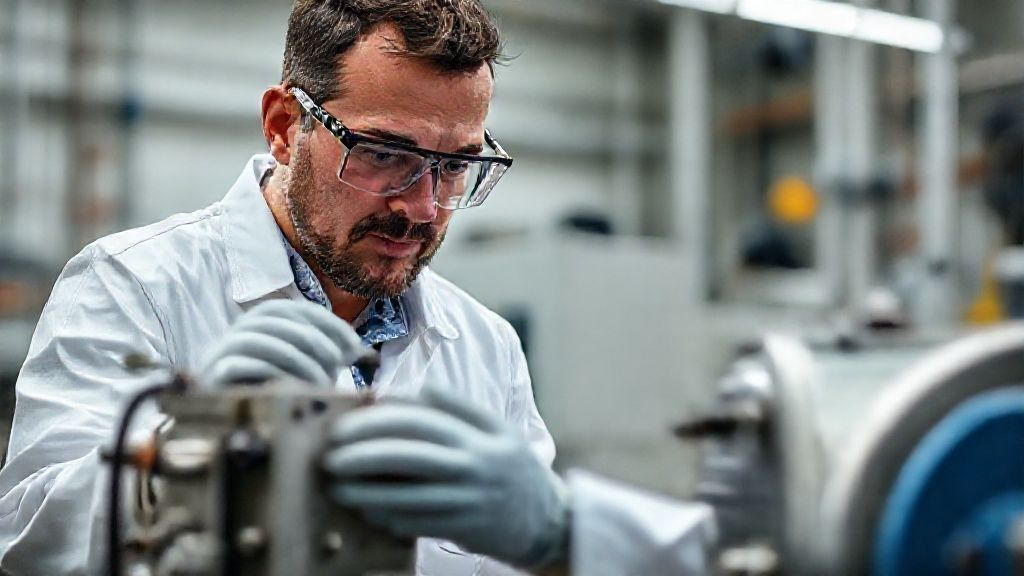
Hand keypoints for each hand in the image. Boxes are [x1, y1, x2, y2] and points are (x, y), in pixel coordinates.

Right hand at [199, 300, 365, 387]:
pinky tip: (294, 390)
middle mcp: (237, 332)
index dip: (327, 323)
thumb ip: (328, 358)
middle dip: (313, 339)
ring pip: (257, 339)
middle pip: (275, 319)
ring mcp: (219, 353)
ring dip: (296, 357)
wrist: (232, 429)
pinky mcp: (210, 377)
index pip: (293, 309)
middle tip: (338, 363)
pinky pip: (238, 365)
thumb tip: (364, 352)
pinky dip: (271, 373)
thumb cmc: (276, 398)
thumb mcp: (307, 373)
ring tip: (321, 380)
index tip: (353, 346)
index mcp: (260, 324)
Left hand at [325, 386, 569, 568]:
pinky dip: (391, 517)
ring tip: (337, 488)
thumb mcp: (498, 429)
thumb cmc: (514, 469)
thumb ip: (461, 407)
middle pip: (411, 455)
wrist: (549, 520)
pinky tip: (367, 511)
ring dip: (369, 491)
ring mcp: (470, 499)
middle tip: (330, 457)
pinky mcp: (466, 529)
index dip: (378, 422)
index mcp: (479, 434)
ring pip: (411, 494)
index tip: (345, 426)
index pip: (421, 421)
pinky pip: (421, 523)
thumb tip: (419, 389)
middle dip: (365, 455)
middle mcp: (474, 464)